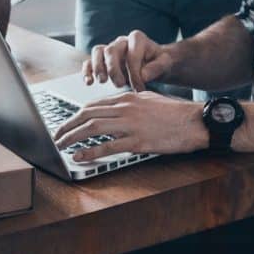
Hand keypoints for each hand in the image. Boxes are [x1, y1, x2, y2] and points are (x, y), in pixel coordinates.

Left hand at [52, 90, 207, 160]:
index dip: (75, 115)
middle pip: (87, 114)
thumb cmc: (177, 112)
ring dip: (72, 137)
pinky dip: (90, 151)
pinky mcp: (138, 141)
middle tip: (56, 136)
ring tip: (60, 145)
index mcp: (128, 97)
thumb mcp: (151, 100)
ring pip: (93, 128)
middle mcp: (126, 108)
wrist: (196, 122)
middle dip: (67, 125)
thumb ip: (131, 102)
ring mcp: (131, 124)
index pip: (93, 104)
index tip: (66, 124)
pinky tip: (79, 156)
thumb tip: (115, 109)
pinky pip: (108, 146)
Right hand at [84, 30, 174, 90]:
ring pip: (97, 52)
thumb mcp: (165, 63)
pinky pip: (89, 61)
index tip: (139, 87)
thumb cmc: (159, 62)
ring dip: (98, 68)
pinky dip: (87, 71)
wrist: (154, 63)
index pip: (132, 54)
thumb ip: (157, 67)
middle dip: (114, 69)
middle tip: (120, 84)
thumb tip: (143, 75)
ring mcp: (110, 49)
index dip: (134, 72)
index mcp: (137, 39)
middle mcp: (122, 41)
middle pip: (111, 50)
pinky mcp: (102, 59)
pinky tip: (89, 83)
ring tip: (103, 81)